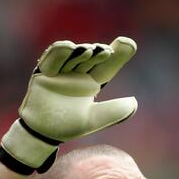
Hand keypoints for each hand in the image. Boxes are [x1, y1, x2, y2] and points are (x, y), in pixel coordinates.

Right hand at [0, 37, 136, 172]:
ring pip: (73, 56)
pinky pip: (52, 59)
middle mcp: (77, 74)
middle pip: (91, 58)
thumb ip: (114, 112)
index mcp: (91, 83)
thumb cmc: (68, 126)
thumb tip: (134, 103)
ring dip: (81, 52)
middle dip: (100, 52)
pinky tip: (69, 48)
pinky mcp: (44, 73)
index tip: (130, 44)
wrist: (44, 134)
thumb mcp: (94, 119)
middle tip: (108, 51)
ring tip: (90, 51)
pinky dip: (60, 52)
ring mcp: (61, 72)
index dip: (118, 56)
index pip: (107, 66)